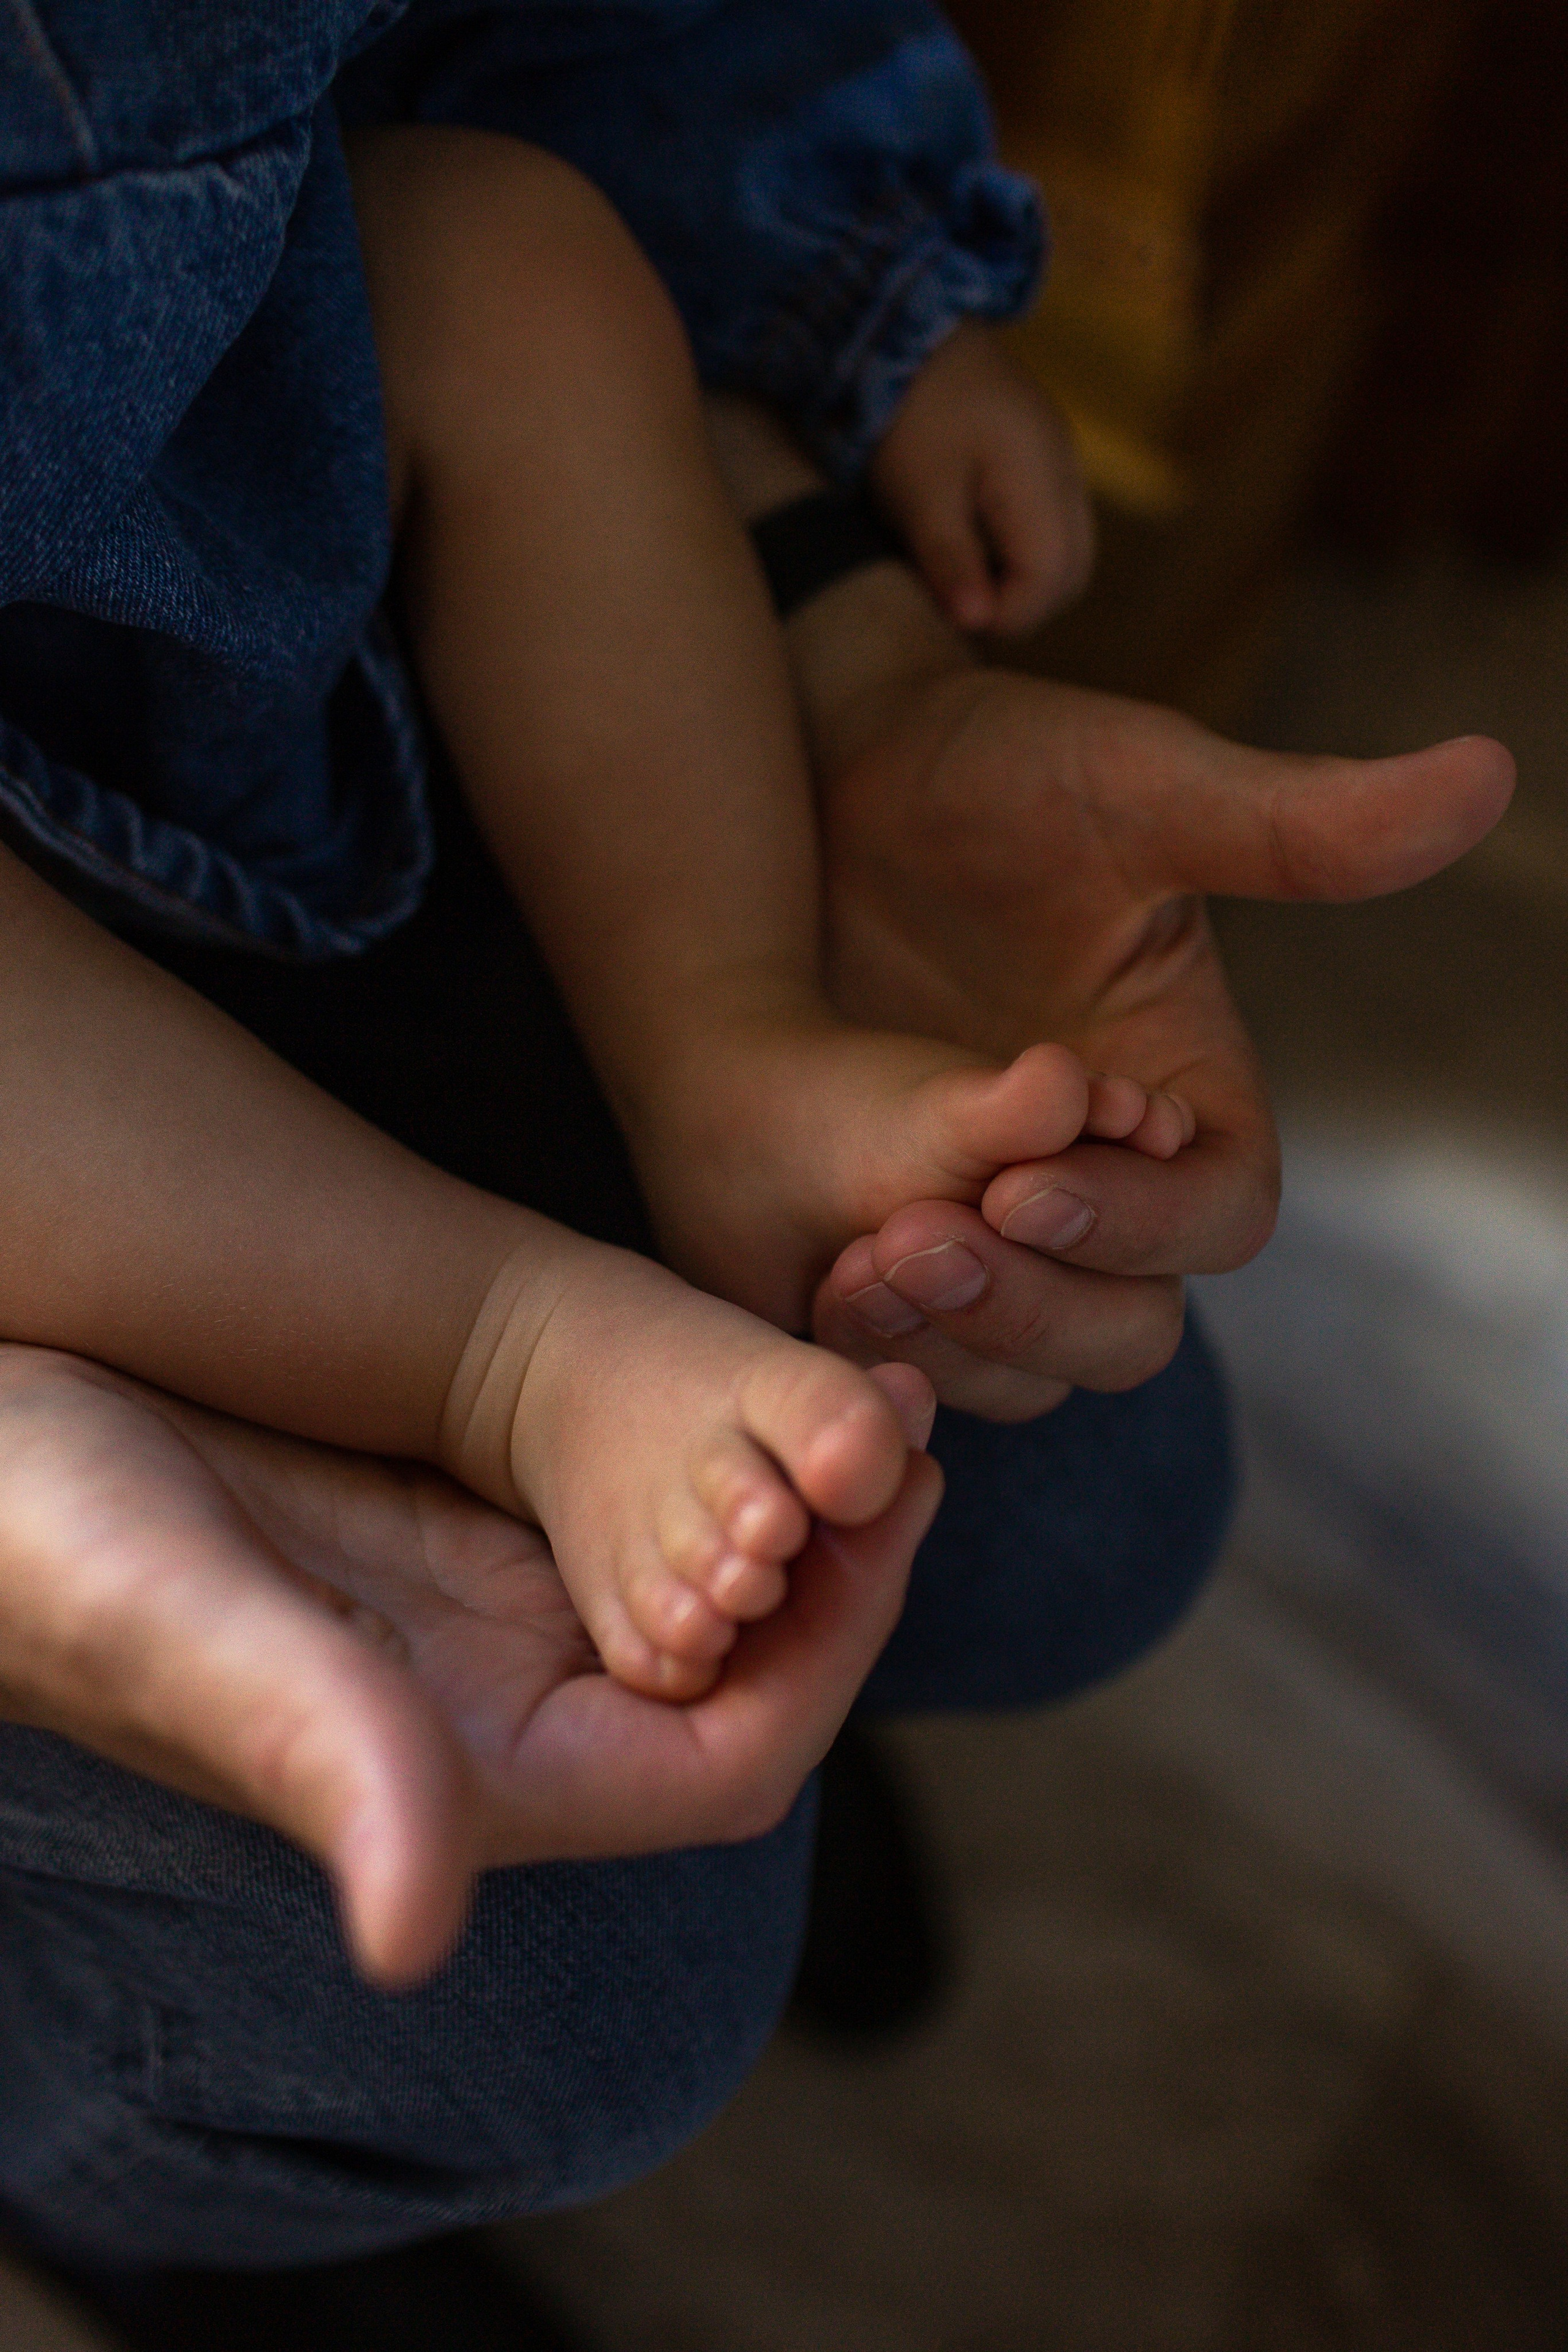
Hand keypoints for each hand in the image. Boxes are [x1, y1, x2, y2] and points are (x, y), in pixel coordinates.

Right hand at [0, 1345, 939, 1984]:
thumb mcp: (177, 1617)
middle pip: (747, 1677)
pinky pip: (642, 1523)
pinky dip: (721, 1461)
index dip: (837, 1656)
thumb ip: (314, 1747)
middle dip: (849, 1564)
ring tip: (868, 1380)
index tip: (897, 1512)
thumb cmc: (42, 1544)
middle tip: (912, 1417)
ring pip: (707, 1594)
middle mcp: (502, 1714)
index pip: (726, 1764)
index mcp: (467, 1775)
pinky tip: (763, 1368)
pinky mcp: (462, 1542)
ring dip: (801, 1502)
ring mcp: (490, 1625)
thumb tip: (414, 1929)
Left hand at [811, 664, 1513, 1415]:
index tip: (1028, 1185)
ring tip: (861, 1264)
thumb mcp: (1144, 792)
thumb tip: (1486, 773)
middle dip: (1036, 1301)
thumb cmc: (1003, 774)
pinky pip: (913, 1348)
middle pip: (1124, 1327)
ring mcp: (996, 1226)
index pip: (1219, 1223)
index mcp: (1191, 1107)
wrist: (833, 776)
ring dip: (953, 1333)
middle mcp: (1105, 1189)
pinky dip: (879, 1341)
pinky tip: (817, 1286)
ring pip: (1021, 1365)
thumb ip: (1296, 825)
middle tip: (922, 1238)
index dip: (1139, 1225)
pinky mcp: (892, 1243)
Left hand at [869, 321, 1093, 635]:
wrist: (907, 329)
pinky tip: (970, 544)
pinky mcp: (1041, 461)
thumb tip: (975, 623)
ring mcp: (1060, 465)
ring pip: (1065, 554)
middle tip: (957, 604)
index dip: (1006, 614)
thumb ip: (951, 558)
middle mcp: (1067, 472)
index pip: (1052, 579)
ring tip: (961, 577)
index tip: (953, 615)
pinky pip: (1049, 526)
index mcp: (1042, 477)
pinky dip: (1017, 551)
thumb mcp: (919, 491)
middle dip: (1020, 604)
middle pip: (1071, 573)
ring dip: (1020, 581)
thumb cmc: (910, 409)